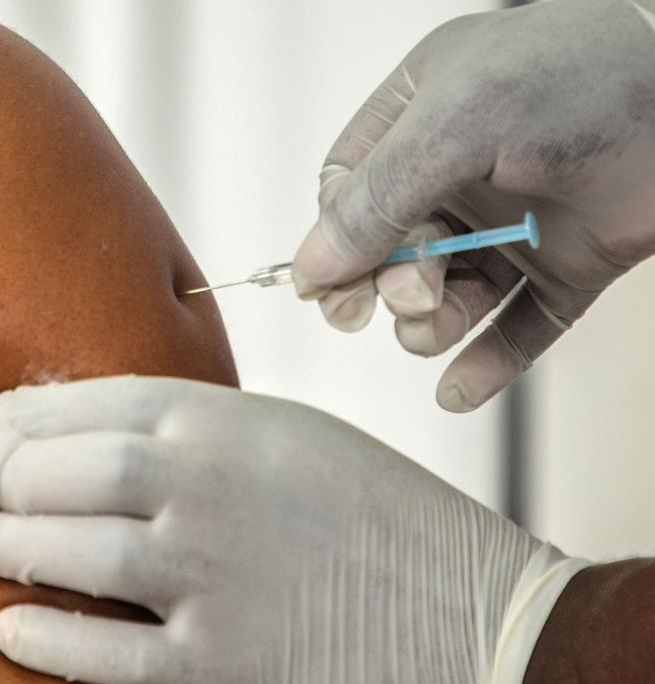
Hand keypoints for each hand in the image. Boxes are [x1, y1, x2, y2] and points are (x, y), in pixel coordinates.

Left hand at [0, 375, 590, 683]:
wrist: (490, 627)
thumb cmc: (395, 523)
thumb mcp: (305, 442)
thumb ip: (212, 436)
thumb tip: (110, 441)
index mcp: (239, 423)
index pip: (98, 401)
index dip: (22, 414)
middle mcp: (216, 488)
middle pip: (71, 470)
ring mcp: (217, 576)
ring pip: (76, 553)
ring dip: (10, 546)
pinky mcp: (227, 666)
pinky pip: (108, 653)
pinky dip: (47, 640)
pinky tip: (5, 629)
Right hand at [292, 0, 654, 412]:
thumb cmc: (582, 80)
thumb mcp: (455, 122)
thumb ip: (376, 197)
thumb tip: (311, 267)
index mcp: (423, 116)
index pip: (349, 189)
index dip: (335, 241)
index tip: (329, 286)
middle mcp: (459, 172)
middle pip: (391, 250)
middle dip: (388, 285)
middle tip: (403, 299)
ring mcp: (511, 222)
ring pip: (445, 294)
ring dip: (429, 324)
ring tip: (435, 327)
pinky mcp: (562, 267)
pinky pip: (513, 325)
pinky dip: (485, 362)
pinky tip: (459, 391)